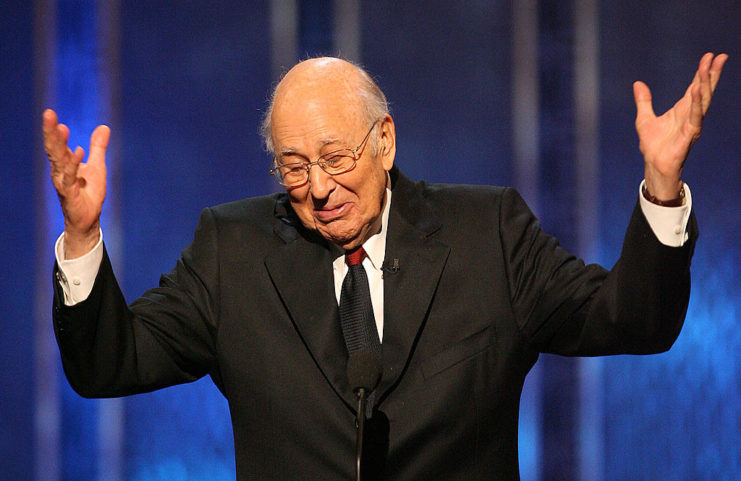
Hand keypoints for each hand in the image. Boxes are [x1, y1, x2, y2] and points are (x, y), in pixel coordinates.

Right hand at [43, 109, 109, 258]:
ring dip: (59, 144)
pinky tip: (79, 151)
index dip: (54, 130)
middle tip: (48, 114)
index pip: (57, 144)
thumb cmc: (89, 192)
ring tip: (60, 128)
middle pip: (54, 148)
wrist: (88, 218)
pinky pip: (70, 177)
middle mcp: (60, 171)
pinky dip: (74, 164)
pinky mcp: (70, 194)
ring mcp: (63, 182)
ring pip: (59, 160)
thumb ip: (98, 147)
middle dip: (51, 132)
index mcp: (64, 163)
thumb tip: (104, 126)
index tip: (52, 114)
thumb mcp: (97, 166)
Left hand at [633, 52, 727, 199]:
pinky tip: (697, 89)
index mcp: (682, 109)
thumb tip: (637, 83)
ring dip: (705, 83)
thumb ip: (643, 101)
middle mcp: (691, 114)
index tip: (710, 56)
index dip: (702, 72)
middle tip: (719, 56)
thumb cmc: (653, 145)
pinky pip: (695, 115)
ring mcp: (692, 123)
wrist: (654, 165)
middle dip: (712, 73)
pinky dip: (696, 102)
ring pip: (703, 100)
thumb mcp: (644, 118)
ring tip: (708, 67)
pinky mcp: (690, 134)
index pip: (696, 86)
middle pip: (704, 90)